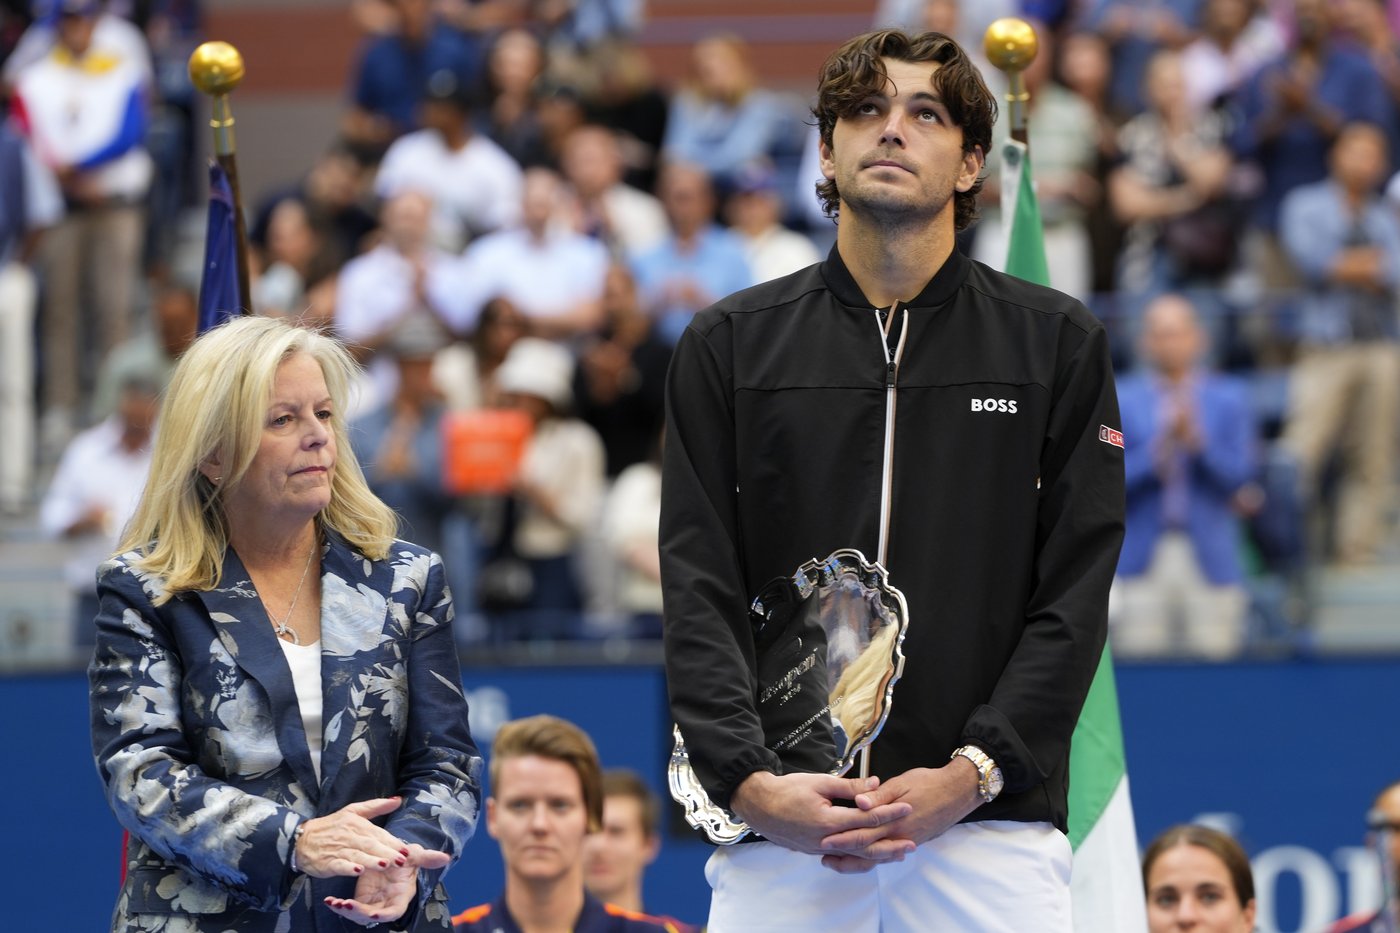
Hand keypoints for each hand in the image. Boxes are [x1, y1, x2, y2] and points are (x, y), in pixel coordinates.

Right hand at [295, 797, 411, 878]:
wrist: (301, 839)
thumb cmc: (331, 826)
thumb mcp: (353, 811)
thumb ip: (376, 806)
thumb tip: (398, 800)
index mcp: (357, 823)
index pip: (378, 833)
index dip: (392, 842)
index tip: (407, 850)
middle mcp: (349, 835)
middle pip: (370, 844)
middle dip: (387, 852)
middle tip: (401, 861)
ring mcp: (338, 849)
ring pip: (357, 855)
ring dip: (371, 861)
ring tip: (385, 865)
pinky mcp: (327, 862)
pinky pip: (339, 865)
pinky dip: (348, 868)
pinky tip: (358, 871)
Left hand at [324, 843, 451, 925]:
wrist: (390, 856)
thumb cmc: (405, 857)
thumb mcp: (413, 855)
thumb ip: (427, 858)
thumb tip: (447, 857)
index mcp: (401, 896)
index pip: (394, 911)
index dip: (383, 914)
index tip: (371, 911)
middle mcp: (386, 903)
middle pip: (372, 916)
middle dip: (358, 914)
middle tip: (345, 905)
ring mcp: (373, 903)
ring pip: (358, 915)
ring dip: (346, 911)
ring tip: (334, 902)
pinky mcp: (361, 899)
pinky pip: (349, 907)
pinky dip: (339, 905)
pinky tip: (330, 900)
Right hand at [730, 771, 914, 859]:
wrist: (759, 806)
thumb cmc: (787, 791)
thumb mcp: (819, 782)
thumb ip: (849, 787)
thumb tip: (874, 785)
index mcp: (828, 822)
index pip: (866, 819)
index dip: (888, 813)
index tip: (907, 807)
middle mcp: (826, 840)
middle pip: (865, 846)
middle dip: (890, 844)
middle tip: (912, 844)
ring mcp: (820, 849)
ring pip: (855, 855)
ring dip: (878, 854)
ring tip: (898, 854)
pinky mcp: (815, 850)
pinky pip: (842, 856)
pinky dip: (860, 857)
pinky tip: (870, 855)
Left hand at [817, 760, 981, 873]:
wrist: (958, 792)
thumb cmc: (929, 782)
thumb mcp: (902, 782)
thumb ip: (879, 795)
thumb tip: (859, 803)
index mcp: (894, 820)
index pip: (862, 833)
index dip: (842, 838)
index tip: (823, 841)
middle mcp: (900, 835)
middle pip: (868, 851)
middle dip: (845, 855)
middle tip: (824, 858)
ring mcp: (908, 840)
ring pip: (879, 857)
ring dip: (858, 861)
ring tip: (838, 862)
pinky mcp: (914, 841)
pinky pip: (890, 854)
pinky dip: (876, 858)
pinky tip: (866, 858)